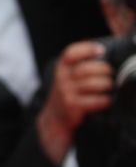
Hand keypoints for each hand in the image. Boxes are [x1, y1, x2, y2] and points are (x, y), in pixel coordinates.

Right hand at [37, 41, 111, 163]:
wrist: (55, 118)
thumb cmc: (68, 92)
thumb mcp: (68, 75)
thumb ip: (80, 61)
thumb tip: (102, 49)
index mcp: (61, 67)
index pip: (71, 53)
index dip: (87, 49)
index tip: (101, 51)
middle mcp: (61, 79)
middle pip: (87, 68)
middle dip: (105, 70)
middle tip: (111, 74)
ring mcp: (66, 92)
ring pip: (93, 84)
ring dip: (107, 85)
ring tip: (110, 87)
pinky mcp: (72, 106)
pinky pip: (96, 100)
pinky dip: (105, 100)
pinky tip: (106, 100)